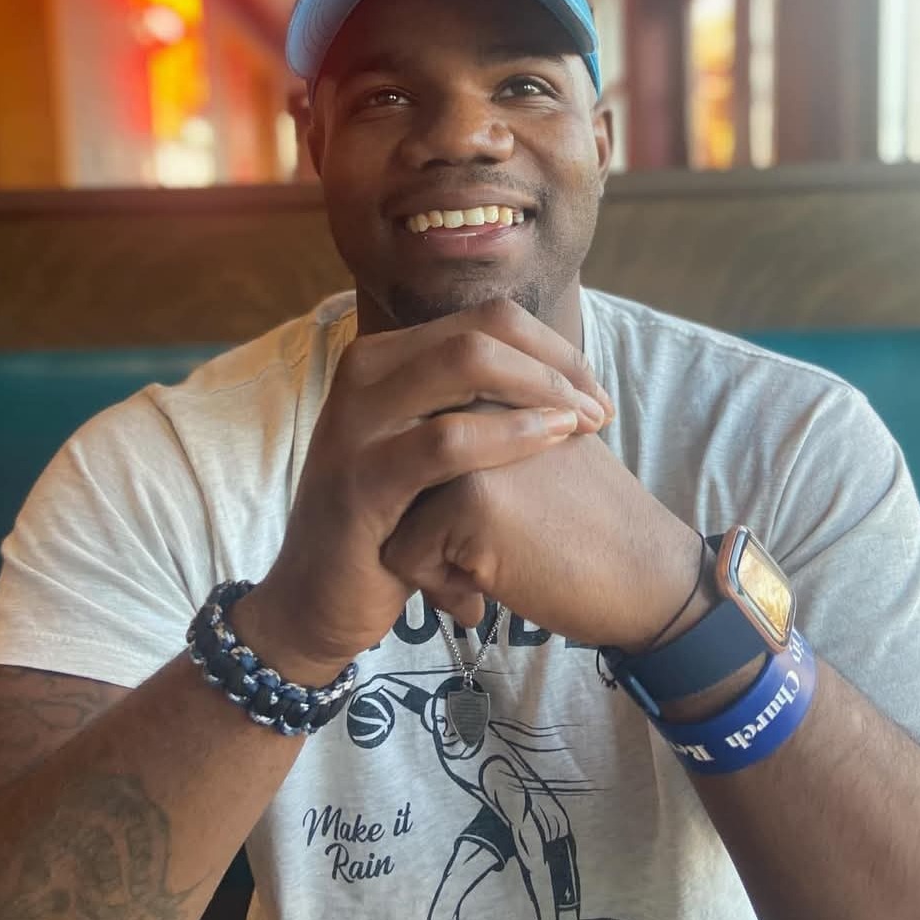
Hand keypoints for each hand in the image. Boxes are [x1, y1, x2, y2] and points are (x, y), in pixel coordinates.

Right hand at [246, 299, 614, 678]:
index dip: (554, 348)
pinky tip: (551, 444)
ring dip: (541, 389)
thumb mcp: (431, 450)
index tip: (595, 394)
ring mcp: (356, 422)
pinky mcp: (360, 481)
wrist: (320, 600)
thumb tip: (558, 373)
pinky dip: (509, 436)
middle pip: (481, 330)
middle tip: (600, 411)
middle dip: (556, 364)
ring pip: (465, 364)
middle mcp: (364, 374)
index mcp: (386, 358)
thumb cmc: (394, 523)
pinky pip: (446, 441)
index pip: (487, 319)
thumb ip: (476, 407)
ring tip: (585, 426)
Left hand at [380, 426, 702, 651]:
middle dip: (424, 521)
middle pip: (397, 477)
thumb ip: (487, 435)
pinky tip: (492, 589)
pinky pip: (404, 557)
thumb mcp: (541, 456)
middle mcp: (478, 403)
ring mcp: (471, 444)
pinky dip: (440, 587)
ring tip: (494, 564)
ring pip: (394, 515)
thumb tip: (412, 444)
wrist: (649, 581)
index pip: (413, 446)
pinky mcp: (468, 497)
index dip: (439, 496)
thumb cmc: (590, 529)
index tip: (496, 518)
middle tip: (491, 544)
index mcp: (493, 387)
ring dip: (432, 553)